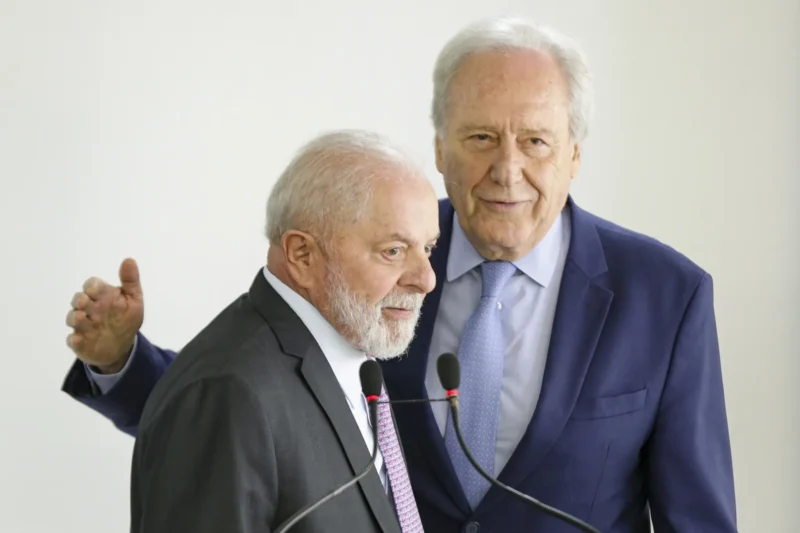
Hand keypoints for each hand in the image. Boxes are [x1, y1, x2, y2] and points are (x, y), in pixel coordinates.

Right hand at [66, 258, 144, 373]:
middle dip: (80, 300)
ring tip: (84, 318)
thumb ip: (130, 281)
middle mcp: (89, 309)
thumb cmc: (125, 318)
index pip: (92, 284)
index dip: (92, 286)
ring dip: (76, 318)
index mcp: (101, 296)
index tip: (96, 291)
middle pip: (78, 299)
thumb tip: (129, 260)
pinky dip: (74, 340)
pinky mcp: (79, 342)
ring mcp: (82, 325)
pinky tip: (78, 340)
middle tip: (86, 303)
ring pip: (72, 318)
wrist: (121, 346)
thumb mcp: (134, 300)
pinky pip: (72, 340)